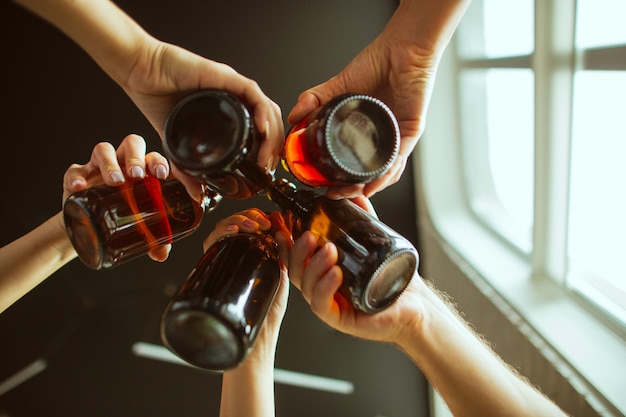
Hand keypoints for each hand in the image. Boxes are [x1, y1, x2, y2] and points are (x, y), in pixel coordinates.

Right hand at [61, 133, 170, 261]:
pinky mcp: (77, 175)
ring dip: (110, 163)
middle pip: (132, 144)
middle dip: (135, 157)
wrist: (90, 226)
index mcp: (143, 171)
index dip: (160, 162)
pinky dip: (76, 177)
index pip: (154, 157)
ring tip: (114, 181)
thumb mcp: (138, 227)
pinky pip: (75, 170)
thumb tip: (162, 253)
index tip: (162, 175)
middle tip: (136, 176)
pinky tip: (79, 187)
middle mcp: (123, 163)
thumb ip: (154, 239)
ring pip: (104, 150)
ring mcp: (99, 166)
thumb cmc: (121, 217)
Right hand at [120, 40, 283, 199]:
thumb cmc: (156, 97)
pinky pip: (252, 93)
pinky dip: (262, 112)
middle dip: (275, 146)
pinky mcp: (224, 76)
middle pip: (270, 120)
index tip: (265, 169)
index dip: (269, 149)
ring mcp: (232, 86)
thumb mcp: (175, 145)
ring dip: (273, 133)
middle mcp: (235, 97)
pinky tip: (262, 130)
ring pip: (267, 108)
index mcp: (229, 110)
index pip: (262, 128)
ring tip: (266, 157)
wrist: (138, 72)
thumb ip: (187, 170)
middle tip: (267, 168)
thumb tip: (198, 195)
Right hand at [204, 209, 289, 363]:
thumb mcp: (281, 272)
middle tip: (261, 223)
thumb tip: (282, 223)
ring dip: (236, 220)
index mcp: (248, 254)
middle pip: (232, 223)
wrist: (257, 338)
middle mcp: (231, 256)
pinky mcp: (211, 268)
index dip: (255, 215)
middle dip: (247, 216)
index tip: (269, 218)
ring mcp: (221, 261)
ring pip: (220, 229)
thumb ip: (282, 250)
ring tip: (252, 227)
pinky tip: (233, 232)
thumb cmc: (268, 311)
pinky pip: (209, 244)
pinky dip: (219, 232)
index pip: (245, 224)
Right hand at [275, 196, 422, 344]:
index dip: (285, 241)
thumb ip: (363, 221)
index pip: (297, 256)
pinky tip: (335, 274)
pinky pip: (322, 304)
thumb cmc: (393, 281)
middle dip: (298, 251)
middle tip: (311, 236)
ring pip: (306, 286)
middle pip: (296, 270)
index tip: (280, 224)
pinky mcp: (339, 319)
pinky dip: (325, 288)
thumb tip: (356, 195)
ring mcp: (329, 304)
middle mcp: (322, 287)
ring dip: (314, 266)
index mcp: (323, 272)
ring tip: (330, 251)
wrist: (415, 304)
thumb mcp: (374, 245)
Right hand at [287, 0, 460, 198]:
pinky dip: (385, 174)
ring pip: (385, 173)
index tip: (324, 189)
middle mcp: (383, 139)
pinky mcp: (410, 132)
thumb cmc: (377, 64)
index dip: (340, 181)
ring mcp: (397, 138)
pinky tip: (373, 183)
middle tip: (334, 194)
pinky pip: (398, 159)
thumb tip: (293, 117)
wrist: (400, 49)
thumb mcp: (337, 87)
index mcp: (367, 134)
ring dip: (368, 187)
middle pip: (369, 176)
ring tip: (350, 192)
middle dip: (352, 191)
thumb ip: (313, 101)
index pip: (354, 165)